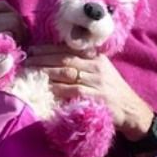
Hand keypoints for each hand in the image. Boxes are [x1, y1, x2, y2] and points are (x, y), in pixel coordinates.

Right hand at [0, 0, 25, 43]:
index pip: (3, 4)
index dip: (13, 14)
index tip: (15, 27)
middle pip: (12, 14)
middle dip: (21, 26)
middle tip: (21, 38)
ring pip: (14, 23)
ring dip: (21, 34)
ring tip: (18, 44)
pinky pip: (12, 36)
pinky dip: (16, 43)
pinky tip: (14, 50)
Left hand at [25, 44, 153, 140]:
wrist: (130, 108)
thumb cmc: (111, 87)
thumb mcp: (101, 68)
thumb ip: (84, 60)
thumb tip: (56, 55)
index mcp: (95, 56)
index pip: (68, 49)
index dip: (49, 49)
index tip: (33, 49)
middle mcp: (95, 66)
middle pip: (64, 59)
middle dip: (43, 59)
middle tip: (27, 60)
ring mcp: (96, 81)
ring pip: (66, 73)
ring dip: (46, 72)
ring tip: (31, 72)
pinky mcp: (95, 97)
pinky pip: (71, 91)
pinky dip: (57, 89)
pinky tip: (45, 89)